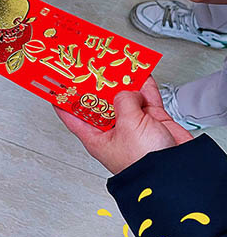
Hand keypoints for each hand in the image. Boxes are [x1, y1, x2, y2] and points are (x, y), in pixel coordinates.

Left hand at [54, 77, 191, 174]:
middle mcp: (113, 130)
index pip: (71, 116)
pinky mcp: (154, 122)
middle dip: (97, 84)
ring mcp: (134, 125)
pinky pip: (147, 97)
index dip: (63, 99)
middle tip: (92, 65)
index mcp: (96, 137)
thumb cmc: (146, 163)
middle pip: (99, 102)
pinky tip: (141, 71)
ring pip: (125, 96)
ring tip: (116, 63)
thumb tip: (128, 90)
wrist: (178, 173)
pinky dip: (145, 84)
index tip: (58, 82)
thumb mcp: (127, 125)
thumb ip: (123, 101)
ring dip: (122, 81)